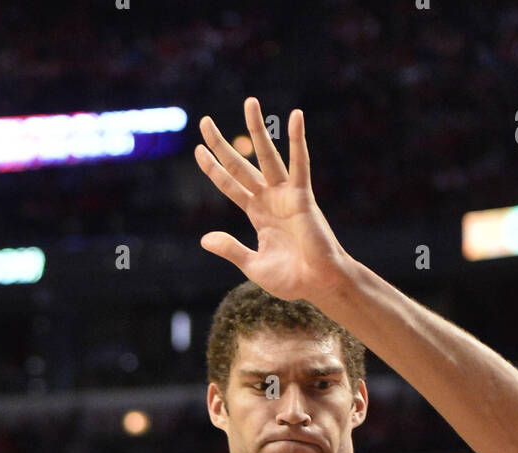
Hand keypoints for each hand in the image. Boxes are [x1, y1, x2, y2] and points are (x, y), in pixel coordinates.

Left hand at [194, 95, 348, 301]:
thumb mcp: (253, 265)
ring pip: (267, 156)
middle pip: (240, 166)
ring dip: (257, 130)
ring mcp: (286, 195)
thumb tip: (205, 239)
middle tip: (205, 122)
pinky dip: (298, 140)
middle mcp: (270, 199)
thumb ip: (231, 249)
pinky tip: (296, 116)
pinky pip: (300, 164)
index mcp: (257, 214)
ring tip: (249, 102)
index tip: (198, 151)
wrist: (318, 284)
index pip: (230, 185)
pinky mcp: (303, 196)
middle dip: (222, 145)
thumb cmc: (291, 279)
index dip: (213, 169)